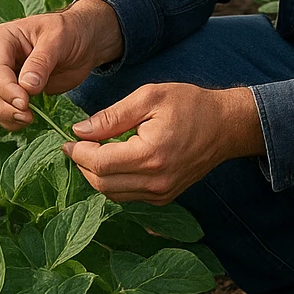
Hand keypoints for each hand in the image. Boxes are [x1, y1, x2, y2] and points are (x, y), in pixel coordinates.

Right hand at [0, 0, 122, 130]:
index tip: (25, 102)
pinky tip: (29, 118)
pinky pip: (1, 111)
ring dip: (5, 115)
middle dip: (1, 106)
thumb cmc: (69, 32)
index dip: (7, 89)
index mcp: (2, 39)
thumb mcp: (58, 39)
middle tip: (26, 115)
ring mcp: (1, 77)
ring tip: (30, 118)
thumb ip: (41, 62)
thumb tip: (27, 87)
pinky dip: (11, 120)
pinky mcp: (11, 92)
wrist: (83, 41)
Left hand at [62, 83, 265, 204]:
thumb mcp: (150, 97)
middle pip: (102, 183)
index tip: (67, 140)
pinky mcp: (165, 197)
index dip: (78, 152)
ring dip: (97, 175)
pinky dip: (114, 182)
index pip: (100, 163)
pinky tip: (114, 161)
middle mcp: (156, 181)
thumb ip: (112, 116)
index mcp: (150, 155)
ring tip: (93, 151)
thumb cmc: (190, 104)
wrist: (226, 125)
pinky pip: (128, 196)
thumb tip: (80, 130)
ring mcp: (161, 193)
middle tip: (77, 144)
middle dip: (83, 164)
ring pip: (112, 194)